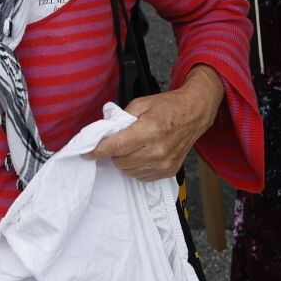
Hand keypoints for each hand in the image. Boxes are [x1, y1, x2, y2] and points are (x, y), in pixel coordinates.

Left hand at [92, 66, 224, 180]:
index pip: (117, 146)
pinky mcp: (169, 172)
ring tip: (131, 147)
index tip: (86, 153)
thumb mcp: (141, 103)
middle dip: (113, 153)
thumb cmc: (168, 107)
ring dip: (124, 161)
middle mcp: (158, 150)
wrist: (194, 114)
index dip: (98, 150)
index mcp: (150, 130)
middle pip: (120, 161)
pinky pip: (141, 177)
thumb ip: (121, 117)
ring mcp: (164, 164)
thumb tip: (105, 132)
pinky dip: (135, 168)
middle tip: (117, 141)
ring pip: (129, 171)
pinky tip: (141, 155)